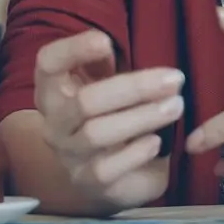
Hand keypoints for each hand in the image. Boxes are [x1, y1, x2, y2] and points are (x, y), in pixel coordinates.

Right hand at [31, 29, 185, 211]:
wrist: (107, 171)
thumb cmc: (110, 113)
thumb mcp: (104, 81)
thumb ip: (103, 63)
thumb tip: (106, 46)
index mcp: (53, 88)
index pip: (48, 63)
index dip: (73, 50)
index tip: (105, 41)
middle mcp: (53, 121)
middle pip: (85, 101)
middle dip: (134, 88)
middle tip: (174, 80)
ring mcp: (68, 154)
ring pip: (97, 134)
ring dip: (142, 117)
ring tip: (175, 106)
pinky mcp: (87, 181)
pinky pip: (107, 169)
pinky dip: (135, 153)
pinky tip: (156, 142)